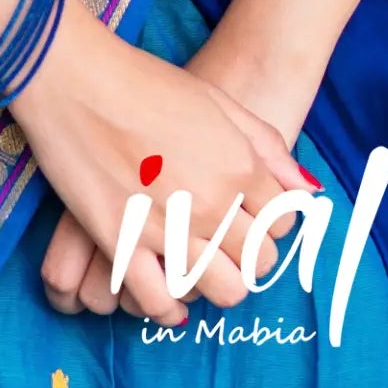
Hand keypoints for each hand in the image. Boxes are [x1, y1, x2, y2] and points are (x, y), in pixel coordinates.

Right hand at [12, 0, 310, 324]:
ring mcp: (167, 227)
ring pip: (219, 290)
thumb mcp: (219, 103)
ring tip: (201, 269)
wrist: (80, 80)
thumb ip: (267, 147)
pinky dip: (169, 307)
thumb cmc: (150, 82)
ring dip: (216, 284)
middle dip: (249, 258)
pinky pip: (159, 302)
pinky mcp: (122, 244)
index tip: (252, 218)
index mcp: (238, 166)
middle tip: (228, 245)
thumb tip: (306, 190)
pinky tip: (167, 294)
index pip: (282, 224)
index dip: (271, 224)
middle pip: (257, 263)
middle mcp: (211, 203)